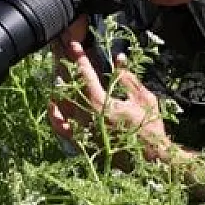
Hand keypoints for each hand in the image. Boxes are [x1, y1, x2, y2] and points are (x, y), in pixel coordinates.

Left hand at [47, 25, 177, 165]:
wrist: (151, 160)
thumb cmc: (150, 128)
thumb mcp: (143, 98)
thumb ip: (128, 78)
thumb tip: (119, 58)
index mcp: (101, 103)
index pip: (85, 74)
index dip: (79, 57)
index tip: (73, 45)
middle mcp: (86, 117)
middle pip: (68, 87)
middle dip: (65, 68)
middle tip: (61, 52)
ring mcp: (82, 131)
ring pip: (62, 105)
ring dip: (60, 88)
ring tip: (59, 74)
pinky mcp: (82, 143)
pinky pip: (61, 128)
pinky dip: (55, 116)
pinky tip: (53, 105)